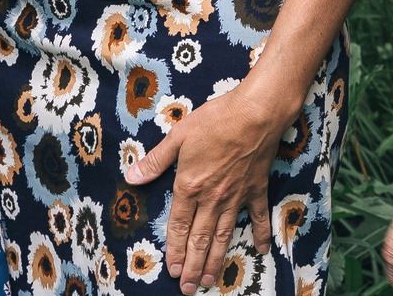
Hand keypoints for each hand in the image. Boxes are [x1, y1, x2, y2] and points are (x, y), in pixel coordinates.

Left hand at [129, 80, 290, 292]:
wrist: (256, 113)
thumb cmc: (216, 120)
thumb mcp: (179, 136)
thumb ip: (156, 161)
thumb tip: (131, 177)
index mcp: (190, 186)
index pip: (178, 225)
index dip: (174, 249)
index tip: (171, 270)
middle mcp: (212, 198)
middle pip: (200, 238)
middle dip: (192, 265)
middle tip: (187, 288)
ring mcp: (236, 197)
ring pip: (224, 236)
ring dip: (215, 260)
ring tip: (209, 280)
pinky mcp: (256, 190)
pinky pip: (257, 217)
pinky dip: (260, 234)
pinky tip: (261, 250)